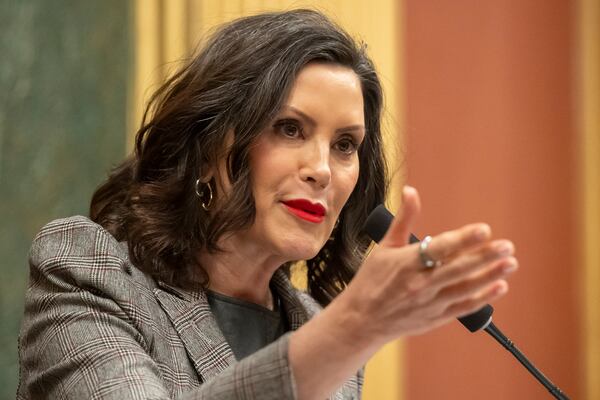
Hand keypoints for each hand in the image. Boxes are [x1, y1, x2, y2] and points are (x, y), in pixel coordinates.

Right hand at [338, 186, 517, 343]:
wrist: (362, 319)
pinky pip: (464, 307)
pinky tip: (499, 286)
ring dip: (490, 275)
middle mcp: (420, 284)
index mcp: (406, 264)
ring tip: (510, 263)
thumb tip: (411, 191)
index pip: (439, 248)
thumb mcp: (384, 246)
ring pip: (466, 288)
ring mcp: (429, 303)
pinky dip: (483, 298)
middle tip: (506, 246)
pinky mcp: (436, 318)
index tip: (484, 230)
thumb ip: (403, 219)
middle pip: (458, 269)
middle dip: (485, 257)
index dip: (463, 239)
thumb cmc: (372, 280)